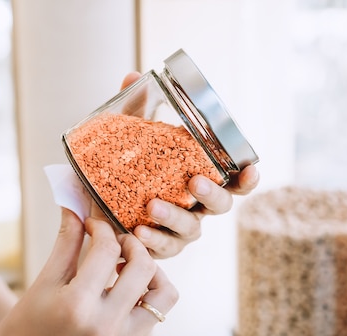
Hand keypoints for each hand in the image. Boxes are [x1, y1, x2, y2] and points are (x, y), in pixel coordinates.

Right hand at [0, 208, 177, 335]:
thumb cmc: (24, 326)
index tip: (93, 226)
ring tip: (127, 269)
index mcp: (76, 306)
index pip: (106, 250)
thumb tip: (75, 205)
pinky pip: (152, 316)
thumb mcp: (43, 281)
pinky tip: (119, 293)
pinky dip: (141, 297)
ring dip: (149, 273)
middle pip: (144, 267)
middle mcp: (104, 328)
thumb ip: (66, 242)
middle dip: (132, 245)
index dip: (101, 228)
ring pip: (163, 294)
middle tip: (117, 243)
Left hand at [118, 72, 260, 258]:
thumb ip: (134, 113)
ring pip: (191, 229)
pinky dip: (153, 240)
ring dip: (175, 217)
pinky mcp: (159, 248)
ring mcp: (179, 230)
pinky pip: (163, 249)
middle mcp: (195, 206)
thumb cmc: (123, 174)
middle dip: (212, 195)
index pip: (233, 181)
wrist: (95, 207)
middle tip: (194, 182)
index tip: (251, 170)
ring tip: (152, 206)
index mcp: (198, 179)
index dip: (247, 179)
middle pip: (220, 207)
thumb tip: (132, 76)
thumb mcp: (127, 141)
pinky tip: (137, 230)